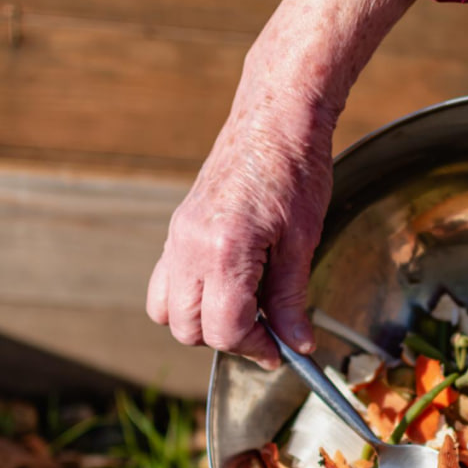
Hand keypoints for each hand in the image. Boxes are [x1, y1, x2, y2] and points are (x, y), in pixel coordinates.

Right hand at [147, 0, 415, 365]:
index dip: (256, 348)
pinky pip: (165, 283)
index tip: (283, 350)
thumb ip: (292, 299)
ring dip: (203, 323)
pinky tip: (227, 287)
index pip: (224, 330)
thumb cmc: (297, 172)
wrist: (276, 117)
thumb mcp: (302, 242)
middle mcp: (189, 247)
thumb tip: (297, 344)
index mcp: (223, 251)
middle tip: (269, 332)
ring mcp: (177, 237)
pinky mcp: (177, 229)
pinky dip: (190, 298)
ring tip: (246, 310)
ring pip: (167, 311)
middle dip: (230, 339)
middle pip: (189, 329)